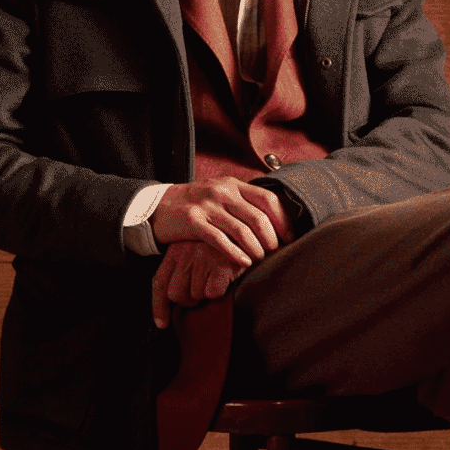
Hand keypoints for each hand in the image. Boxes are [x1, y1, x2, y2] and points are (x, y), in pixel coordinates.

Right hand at [150, 177, 293, 268]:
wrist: (159, 206)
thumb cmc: (197, 205)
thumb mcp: (222, 195)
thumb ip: (245, 203)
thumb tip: (276, 220)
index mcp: (234, 185)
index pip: (268, 199)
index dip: (283, 220)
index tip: (290, 238)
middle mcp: (223, 192)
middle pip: (259, 218)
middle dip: (271, 240)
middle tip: (275, 253)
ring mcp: (207, 206)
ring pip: (242, 231)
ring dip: (256, 250)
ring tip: (260, 260)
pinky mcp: (193, 222)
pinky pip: (220, 241)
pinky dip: (236, 254)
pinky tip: (244, 263)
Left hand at [152, 242, 245, 328]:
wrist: (249, 228)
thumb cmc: (224, 243)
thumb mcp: (197, 249)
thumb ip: (185, 268)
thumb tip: (177, 297)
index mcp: (176, 250)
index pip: (160, 282)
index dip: (159, 306)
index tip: (162, 324)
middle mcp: (185, 253)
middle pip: (176, 293)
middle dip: (190, 300)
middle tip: (204, 291)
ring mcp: (201, 258)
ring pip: (196, 295)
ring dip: (208, 294)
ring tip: (218, 278)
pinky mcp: (219, 264)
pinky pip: (213, 293)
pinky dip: (221, 291)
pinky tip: (227, 278)